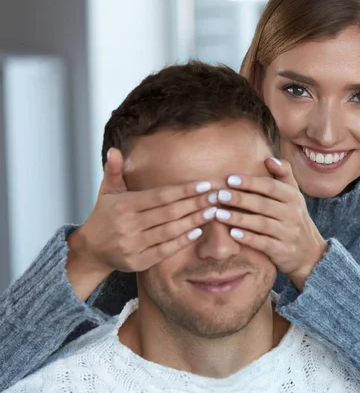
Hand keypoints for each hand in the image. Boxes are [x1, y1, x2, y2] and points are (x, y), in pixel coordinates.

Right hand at [66, 148, 215, 300]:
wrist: (91, 250)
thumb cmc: (104, 216)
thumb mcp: (106, 192)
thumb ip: (113, 171)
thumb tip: (114, 149)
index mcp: (124, 205)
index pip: (160, 196)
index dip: (184, 190)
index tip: (204, 185)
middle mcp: (128, 225)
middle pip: (169, 213)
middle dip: (195, 204)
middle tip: (216, 197)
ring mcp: (133, 245)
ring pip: (170, 231)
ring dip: (194, 221)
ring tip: (212, 212)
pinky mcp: (139, 262)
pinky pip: (165, 250)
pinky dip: (182, 241)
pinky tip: (197, 231)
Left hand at [213, 158, 326, 290]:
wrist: (310, 253)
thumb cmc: (294, 219)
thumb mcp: (294, 196)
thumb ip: (283, 175)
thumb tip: (269, 158)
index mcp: (294, 197)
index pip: (271, 187)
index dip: (250, 182)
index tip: (229, 179)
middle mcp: (292, 214)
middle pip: (263, 204)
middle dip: (240, 199)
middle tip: (219, 195)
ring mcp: (288, 233)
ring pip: (261, 224)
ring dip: (239, 218)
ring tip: (218, 214)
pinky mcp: (283, 251)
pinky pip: (263, 243)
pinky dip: (248, 238)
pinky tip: (232, 233)